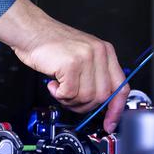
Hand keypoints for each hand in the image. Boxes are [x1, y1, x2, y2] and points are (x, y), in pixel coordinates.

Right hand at [0, 0, 128, 132]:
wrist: (32, 31)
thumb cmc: (53, 45)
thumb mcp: (83, 55)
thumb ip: (95, 75)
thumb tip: (100, 103)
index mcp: (106, 51)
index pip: (121, 86)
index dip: (116, 109)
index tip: (109, 123)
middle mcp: (99, 52)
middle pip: (102, 97)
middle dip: (84, 105)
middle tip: (70, 97)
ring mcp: (87, 57)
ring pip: (86, 97)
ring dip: (69, 99)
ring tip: (60, 86)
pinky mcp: (72, 63)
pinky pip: (70, 93)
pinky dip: (59, 94)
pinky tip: (54, 83)